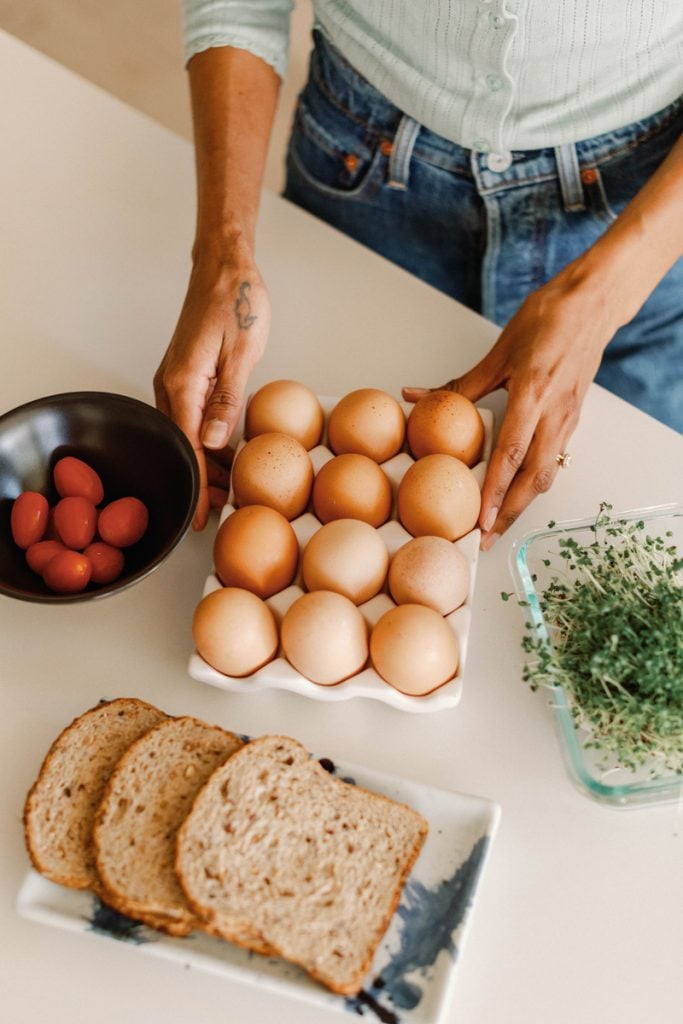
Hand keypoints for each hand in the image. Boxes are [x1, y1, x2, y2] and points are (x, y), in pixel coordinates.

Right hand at [154, 254, 269, 529]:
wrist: (225, 267)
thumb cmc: (237, 301)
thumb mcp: (242, 353)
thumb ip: (228, 399)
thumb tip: (215, 440)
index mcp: (184, 382)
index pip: (186, 445)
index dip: (195, 483)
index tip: (200, 514)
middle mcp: (172, 384)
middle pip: (182, 444)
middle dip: (200, 479)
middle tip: (221, 508)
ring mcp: (178, 379)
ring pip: (187, 432)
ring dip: (205, 461)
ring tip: (228, 488)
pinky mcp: (188, 375)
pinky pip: (193, 416)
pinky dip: (207, 438)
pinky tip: (226, 452)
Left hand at [403, 267, 618, 548]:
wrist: (593, 303)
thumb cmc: (548, 318)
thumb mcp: (499, 351)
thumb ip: (460, 385)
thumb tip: (416, 399)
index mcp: (533, 394)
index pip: (511, 453)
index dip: (495, 490)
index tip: (481, 519)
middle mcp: (555, 413)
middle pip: (533, 478)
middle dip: (510, 514)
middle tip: (488, 539)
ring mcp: (568, 419)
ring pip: (547, 473)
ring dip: (523, 503)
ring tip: (499, 524)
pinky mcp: (573, 418)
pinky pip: (553, 459)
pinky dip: (535, 482)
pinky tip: (518, 491)